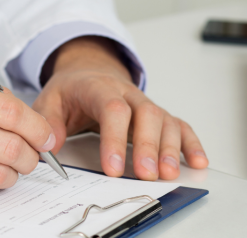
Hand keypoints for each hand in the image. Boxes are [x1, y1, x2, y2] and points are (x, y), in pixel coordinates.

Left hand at [33, 37, 208, 180]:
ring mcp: (145, 103)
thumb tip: (51, 146)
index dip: (114, 138)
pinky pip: (179, 125)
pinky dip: (190, 143)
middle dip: (147, 146)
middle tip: (145, 174)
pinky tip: (196, 161)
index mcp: (99, 88)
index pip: (112, 109)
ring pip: (165, 120)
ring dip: (169, 148)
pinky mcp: (157, 115)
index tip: (112, 166)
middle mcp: (127, 94)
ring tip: (168, 173)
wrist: (87, 72)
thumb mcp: (50, 99)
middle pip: (145, 115)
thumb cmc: (71, 90)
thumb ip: (49, 121)